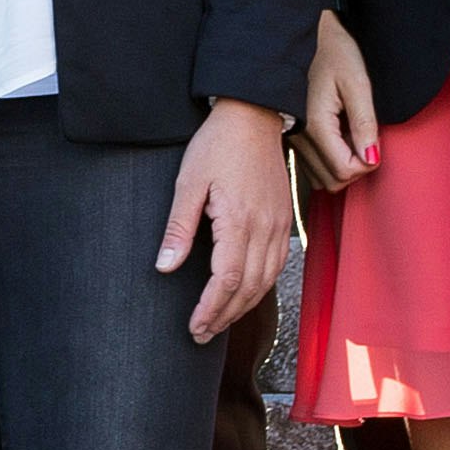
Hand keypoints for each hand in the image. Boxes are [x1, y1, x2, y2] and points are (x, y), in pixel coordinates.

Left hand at [157, 97, 296, 345]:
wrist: (253, 115)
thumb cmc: (216, 145)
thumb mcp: (188, 182)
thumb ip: (179, 229)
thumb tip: (165, 268)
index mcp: (239, 220)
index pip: (227, 279)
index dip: (211, 308)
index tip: (194, 326)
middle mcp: (266, 228)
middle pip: (249, 287)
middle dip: (225, 315)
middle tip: (201, 334)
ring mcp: (280, 224)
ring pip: (266, 280)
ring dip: (243, 306)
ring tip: (219, 322)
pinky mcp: (284, 218)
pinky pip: (277, 265)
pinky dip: (261, 286)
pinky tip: (245, 295)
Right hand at [291, 8, 380, 192]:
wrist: (305, 34)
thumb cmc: (333, 51)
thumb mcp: (357, 82)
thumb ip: (364, 123)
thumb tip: (372, 159)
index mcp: (315, 125)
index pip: (344, 170)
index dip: (367, 163)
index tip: (375, 141)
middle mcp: (298, 137)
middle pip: (331, 181)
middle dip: (355, 169)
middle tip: (366, 141)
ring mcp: (292, 138)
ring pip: (320, 178)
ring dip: (341, 166)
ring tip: (352, 137)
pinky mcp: (291, 135)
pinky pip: (311, 166)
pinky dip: (329, 160)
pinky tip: (338, 135)